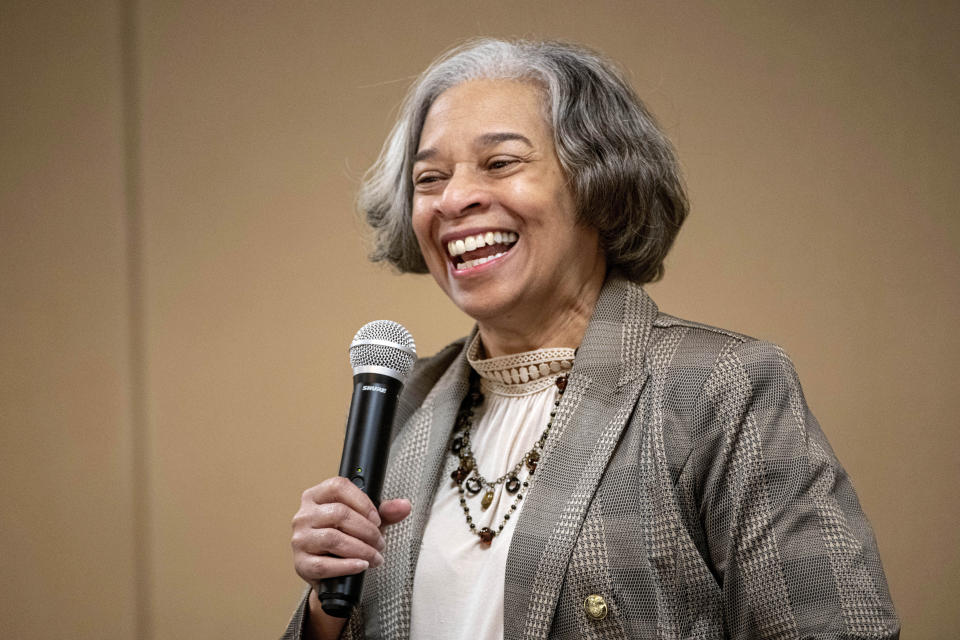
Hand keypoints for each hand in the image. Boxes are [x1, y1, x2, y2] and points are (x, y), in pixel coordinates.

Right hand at [291, 476, 410, 584]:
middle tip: (380, 542)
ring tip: (375, 556)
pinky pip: (324, 565)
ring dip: (361, 549)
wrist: (330, 571)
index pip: (338, 486)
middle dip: (367, 530)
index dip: (362, 501)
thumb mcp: (366, 521)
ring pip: (333, 539)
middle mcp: (304, 515)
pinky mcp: (301, 564)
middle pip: (339, 513)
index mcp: (316, 496)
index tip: (377, 518)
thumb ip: (385, 512)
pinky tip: (361, 565)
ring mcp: (300, 539)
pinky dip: (347, 566)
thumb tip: (404, 506)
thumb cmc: (346, 537)